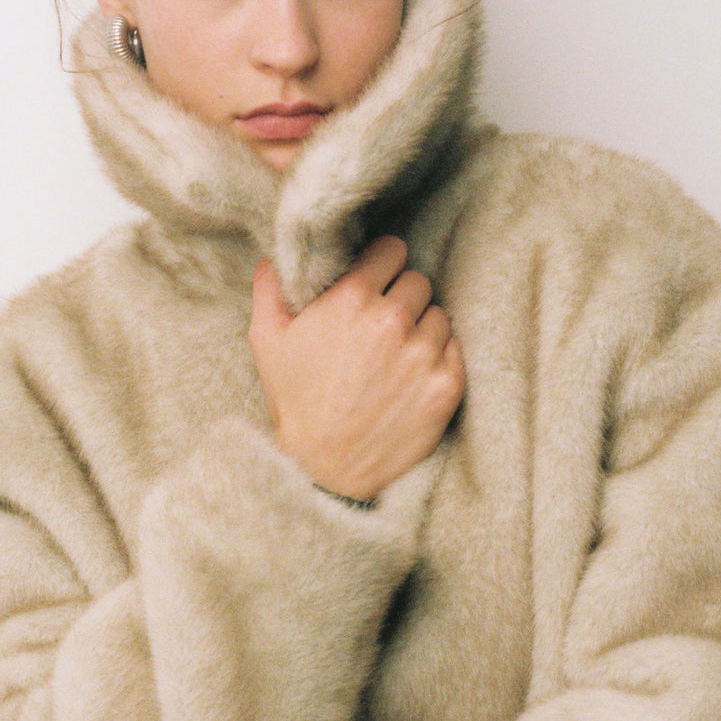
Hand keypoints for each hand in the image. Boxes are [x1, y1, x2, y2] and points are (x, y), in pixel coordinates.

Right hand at [248, 236, 464, 500]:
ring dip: (421, 329)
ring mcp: (424, 353)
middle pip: (418, 281)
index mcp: (351, 298)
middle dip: (400, 297)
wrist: (326, 470)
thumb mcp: (266, 341)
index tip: (375, 280)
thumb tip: (277, 253)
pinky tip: (411, 377)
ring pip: (438, 315)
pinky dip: (438, 358)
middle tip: (380, 326)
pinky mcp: (447, 385)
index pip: (392, 249)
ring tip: (394, 357)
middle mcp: (392, 320)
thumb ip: (271, 286)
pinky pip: (454, 348)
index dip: (382, 263)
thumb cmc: (295, 403)